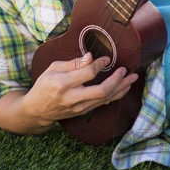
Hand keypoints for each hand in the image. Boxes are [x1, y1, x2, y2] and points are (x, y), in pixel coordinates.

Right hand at [24, 53, 138, 126]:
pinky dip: (115, 96)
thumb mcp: (53, 68)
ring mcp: (79, 107)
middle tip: (125, 70)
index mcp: (63, 83)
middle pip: (102, 91)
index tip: (106, 58)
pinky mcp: (83, 112)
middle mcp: (73, 97)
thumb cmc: (44, 85)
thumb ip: (73, 63)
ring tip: (132, 78)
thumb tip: (91, 57)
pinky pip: (102, 104)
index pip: (88, 73)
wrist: (37, 110)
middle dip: (117, 80)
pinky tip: (123, 88)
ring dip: (121, 88)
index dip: (100, 64)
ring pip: (105, 99)